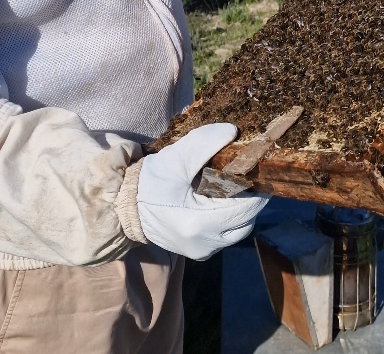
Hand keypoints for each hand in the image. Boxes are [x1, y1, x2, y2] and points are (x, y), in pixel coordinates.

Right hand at [137, 124, 267, 259]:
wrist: (126, 207)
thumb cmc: (152, 182)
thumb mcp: (178, 158)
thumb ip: (205, 143)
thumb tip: (232, 131)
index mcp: (201, 222)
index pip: (246, 207)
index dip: (256, 188)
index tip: (258, 170)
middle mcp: (206, 244)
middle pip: (246, 221)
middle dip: (250, 199)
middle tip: (247, 177)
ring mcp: (202, 252)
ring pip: (237, 231)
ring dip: (240, 211)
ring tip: (233, 189)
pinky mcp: (198, 253)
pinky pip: (224, 237)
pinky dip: (228, 220)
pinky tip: (219, 202)